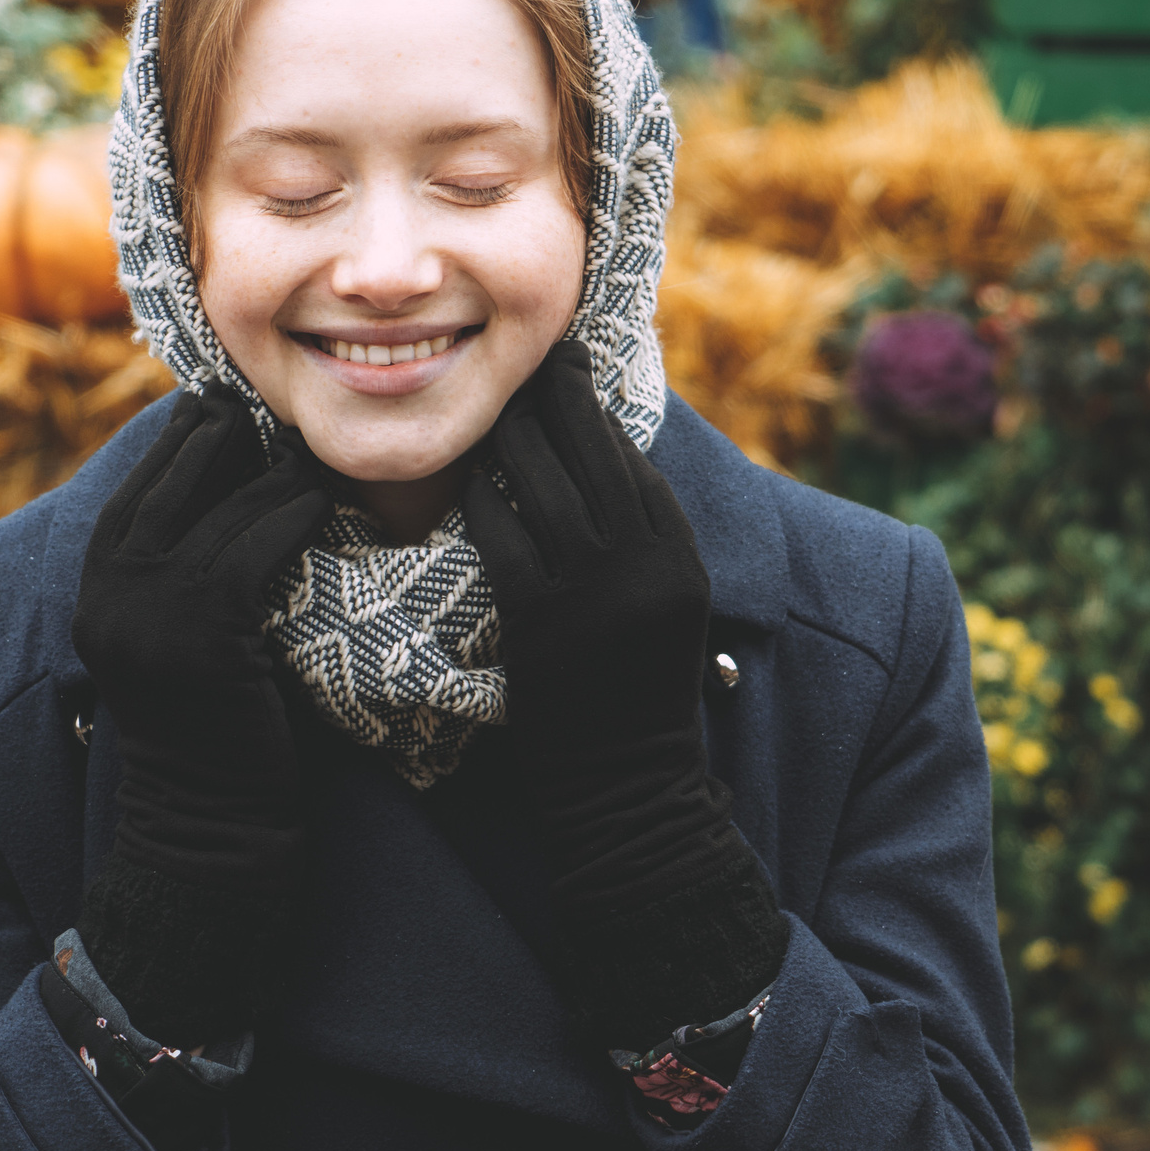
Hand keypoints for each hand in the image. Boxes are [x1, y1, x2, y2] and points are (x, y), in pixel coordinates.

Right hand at [70, 384, 332, 1043]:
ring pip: (231, 493)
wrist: (210, 835)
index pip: (157, 464)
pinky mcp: (200, 632)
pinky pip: (258, 543)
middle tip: (315, 414)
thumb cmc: (225, 734)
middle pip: (186, 459)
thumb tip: (261, 478)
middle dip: (252, 431)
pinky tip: (335, 502)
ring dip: (291, 467)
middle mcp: (111, 580)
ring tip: (339, 450)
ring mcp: (147, 605)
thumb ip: (202, 562)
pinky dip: (300, 514)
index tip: (272, 407)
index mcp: (103, 574)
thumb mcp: (194, 636)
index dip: (216, 429)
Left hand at [462, 339, 711, 770]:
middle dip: (553, 397)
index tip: (566, 372)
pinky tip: (470, 481)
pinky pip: (501, 534)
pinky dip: (483, 499)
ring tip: (492, 415)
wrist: (630, 784)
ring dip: (510, 438)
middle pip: (589, 451)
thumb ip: (645, 538)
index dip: (594, 407)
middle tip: (525, 367)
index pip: (631, 458)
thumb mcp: (670, 604)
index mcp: (679, 556)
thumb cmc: (641, 692)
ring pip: (541, 481)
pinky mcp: (539, 621)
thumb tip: (602, 458)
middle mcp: (643, 563)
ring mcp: (591, 591)